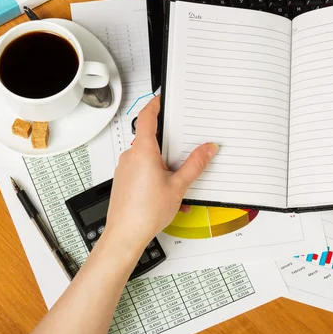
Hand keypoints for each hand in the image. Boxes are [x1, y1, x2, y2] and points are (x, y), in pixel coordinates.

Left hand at [102, 96, 217, 254]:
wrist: (125, 236)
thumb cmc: (145, 213)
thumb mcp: (178, 186)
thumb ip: (195, 165)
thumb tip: (207, 149)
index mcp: (142, 151)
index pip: (146, 116)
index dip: (155, 104)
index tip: (163, 98)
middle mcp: (130, 156)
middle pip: (151, 137)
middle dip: (170, 142)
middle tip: (186, 146)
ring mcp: (125, 169)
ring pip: (148, 156)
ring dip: (165, 163)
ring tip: (179, 181)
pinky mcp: (125, 180)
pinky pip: (143, 169)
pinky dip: (157, 175)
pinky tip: (169, 192)